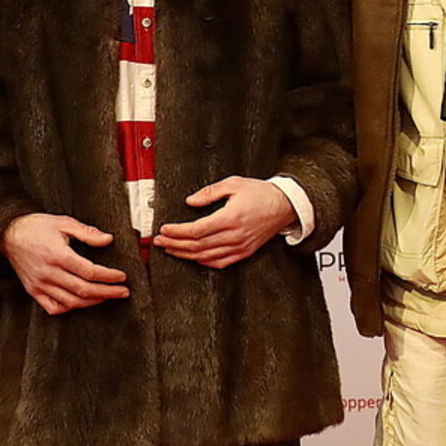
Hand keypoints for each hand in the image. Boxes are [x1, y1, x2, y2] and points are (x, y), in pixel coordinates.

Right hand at [0, 213, 129, 314]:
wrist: (7, 235)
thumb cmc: (35, 227)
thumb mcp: (64, 223)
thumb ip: (87, 232)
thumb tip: (107, 239)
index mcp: (57, 255)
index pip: (89, 271)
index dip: (109, 276)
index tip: (122, 277)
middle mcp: (48, 273)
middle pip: (83, 290)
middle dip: (107, 292)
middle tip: (123, 292)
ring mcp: (40, 284)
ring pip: (71, 302)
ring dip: (92, 302)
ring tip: (107, 297)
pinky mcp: (33, 291)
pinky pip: (53, 307)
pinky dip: (69, 308)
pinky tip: (82, 302)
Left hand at [152, 177, 295, 269]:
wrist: (285, 205)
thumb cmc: (262, 194)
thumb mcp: (235, 183)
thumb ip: (210, 192)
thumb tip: (190, 201)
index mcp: (231, 217)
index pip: (196, 230)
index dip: (176, 232)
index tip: (164, 230)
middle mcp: (235, 235)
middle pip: (196, 246)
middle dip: (174, 244)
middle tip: (160, 241)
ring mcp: (240, 246)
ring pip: (205, 257)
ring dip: (184, 254)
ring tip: (171, 249)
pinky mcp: (244, 252)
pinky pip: (219, 262)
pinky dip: (203, 262)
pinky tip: (193, 257)